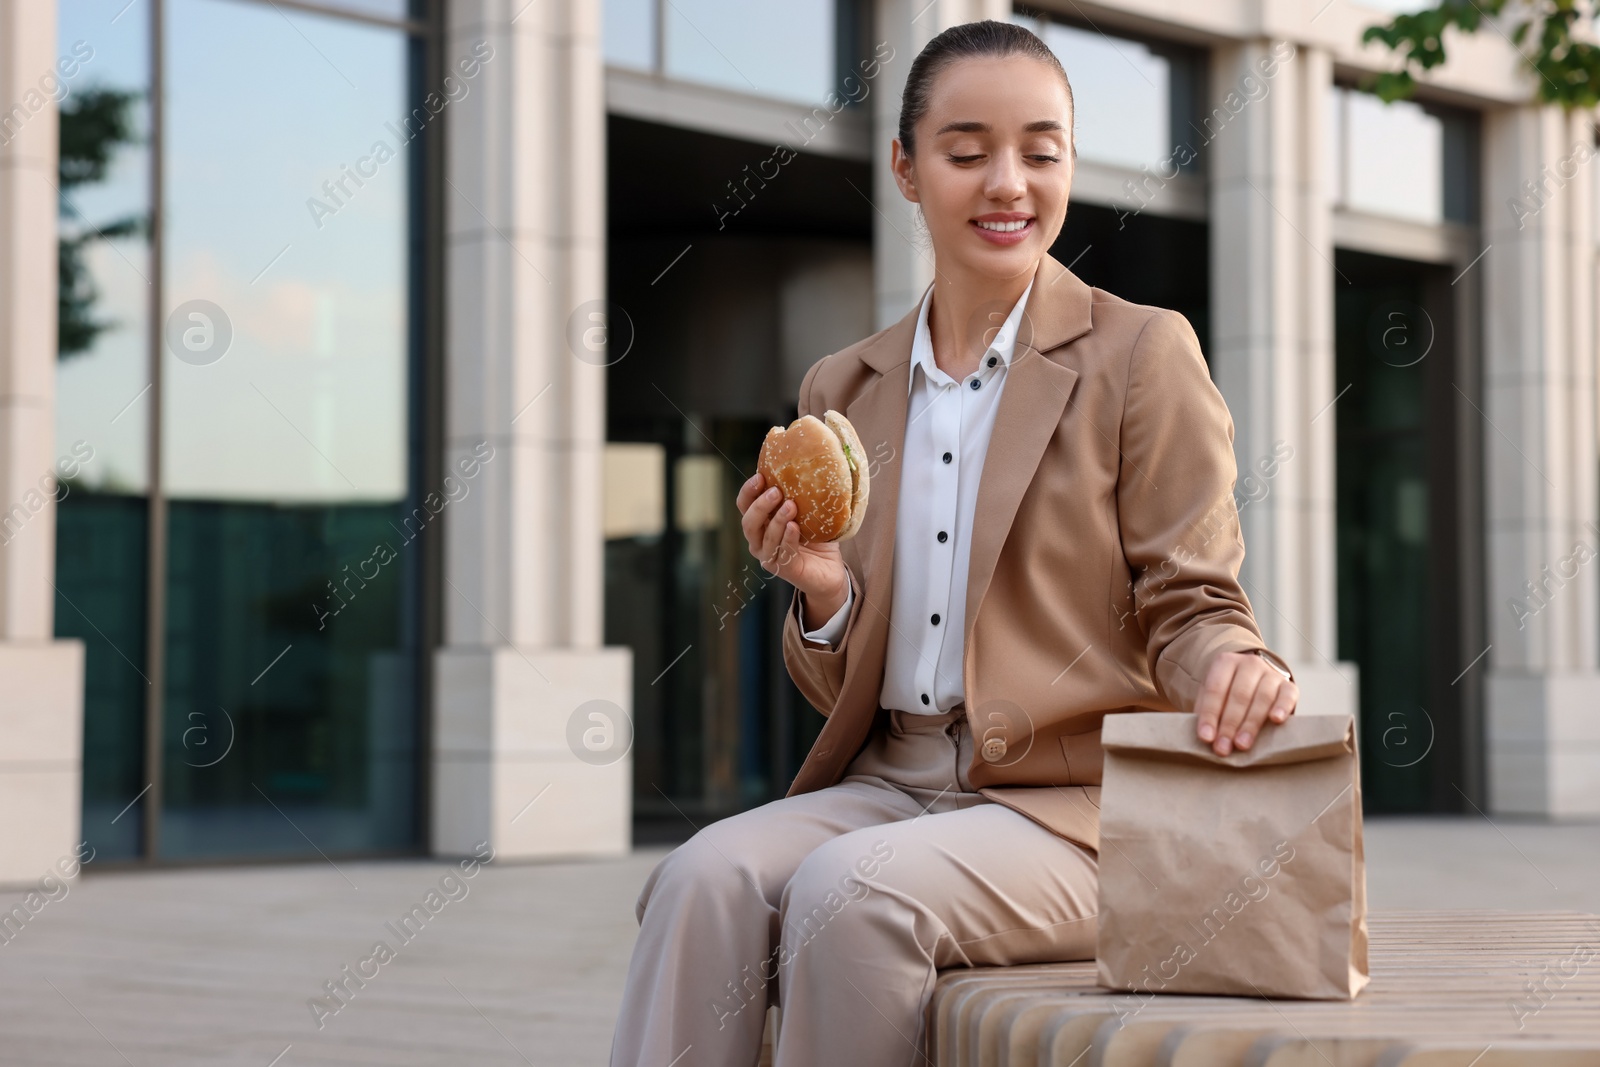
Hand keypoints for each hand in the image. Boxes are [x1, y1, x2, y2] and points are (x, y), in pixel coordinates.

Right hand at [735, 471, 848, 622]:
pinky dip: (787, 538)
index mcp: (760, 523)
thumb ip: (801, 495)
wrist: (830, 569)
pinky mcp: (782, 569)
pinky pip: (781, 552)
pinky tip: (795, 527)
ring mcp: (768, 557)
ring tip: (791, 506)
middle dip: (760, 505)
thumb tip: (808, 464)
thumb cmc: (816, 537)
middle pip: (748, 522)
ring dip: (776, 520)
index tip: (761, 476)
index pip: (744, 505)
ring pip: (764, 538)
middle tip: (776, 491)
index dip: (748, 491)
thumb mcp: (808, 512)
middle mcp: (759, 540)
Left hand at [1194, 651, 1297, 755]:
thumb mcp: (1212, 695)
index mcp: (1225, 662)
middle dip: (1229, 724)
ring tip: (1241, 745)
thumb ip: (1208, 711)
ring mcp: (1271, 673)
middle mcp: (1250, 664)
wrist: (1254, 679)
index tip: (1206, 738)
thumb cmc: (1227, 691)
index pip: (1215, 689)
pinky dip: (1282, 707)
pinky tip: (1276, 720)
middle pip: (1239, 695)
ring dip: (1251, 724)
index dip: (1210, 715)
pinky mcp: (1289, 686)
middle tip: (1222, 748)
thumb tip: (1207, 737)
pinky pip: (1288, 695)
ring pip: (1262, 698)